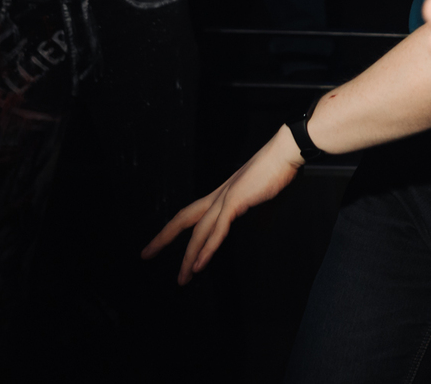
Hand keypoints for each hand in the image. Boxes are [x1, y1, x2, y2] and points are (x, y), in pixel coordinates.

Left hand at [143, 125, 303, 284]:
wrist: (285, 153)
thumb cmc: (275, 171)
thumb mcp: (258, 196)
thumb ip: (251, 210)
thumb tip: (256, 223)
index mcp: (220, 194)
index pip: (190, 214)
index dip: (173, 228)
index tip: (159, 242)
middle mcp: (217, 196)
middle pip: (183, 219)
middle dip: (163, 238)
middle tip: (145, 254)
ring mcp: (225, 198)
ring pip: (199, 231)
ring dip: (189, 256)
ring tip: (182, 277)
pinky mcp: (236, 201)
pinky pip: (217, 230)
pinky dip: (207, 248)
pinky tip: (199, 264)